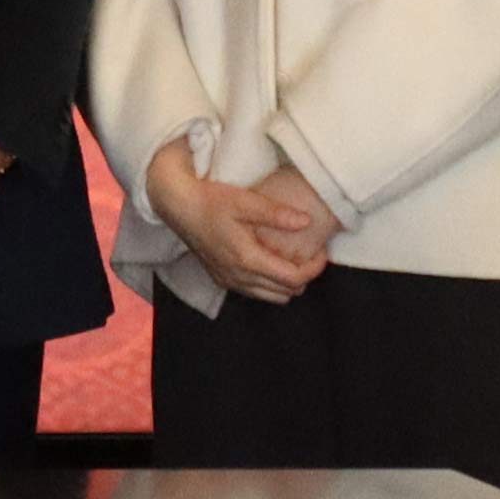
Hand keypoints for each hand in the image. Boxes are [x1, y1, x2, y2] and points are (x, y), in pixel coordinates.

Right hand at [140, 141, 327, 302]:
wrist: (177, 207)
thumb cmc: (210, 201)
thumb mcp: (245, 201)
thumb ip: (277, 214)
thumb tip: (306, 221)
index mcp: (247, 259)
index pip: (293, 279)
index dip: (314, 269)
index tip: (321, 251)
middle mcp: (239, 277)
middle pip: (286, 293)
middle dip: (304, 276)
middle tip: (309, 254)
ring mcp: (229, 281)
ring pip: (271, 297)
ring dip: (286, 284)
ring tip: (291, 259)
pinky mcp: (221, 279)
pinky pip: (255, 292)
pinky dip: (269, 284)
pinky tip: (268, 262)